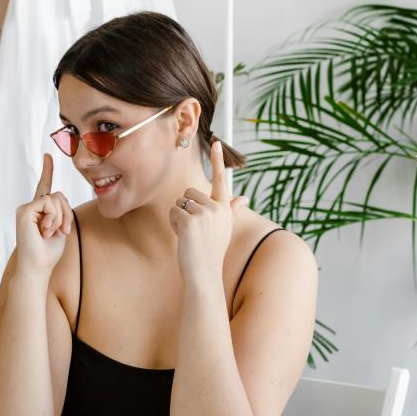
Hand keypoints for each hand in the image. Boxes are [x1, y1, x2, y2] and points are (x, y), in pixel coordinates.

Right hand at [15, 153, 72, 272]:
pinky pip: (48, 203)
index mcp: (39, 211)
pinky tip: (44, 230)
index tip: (48, 155)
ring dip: (60, 218)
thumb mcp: (60, 228)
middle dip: (67, 214)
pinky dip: (53, 218)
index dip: (47, 170)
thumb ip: (61, 211)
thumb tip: (59, 198)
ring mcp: (26, 209)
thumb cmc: (49, 252)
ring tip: (49, 232)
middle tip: (60, 231)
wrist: (38, 266)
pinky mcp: (24, 211)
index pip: (44, 187)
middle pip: (59, 195)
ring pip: (55, 198)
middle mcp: (30, 207)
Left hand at [169, 140, 249, 286]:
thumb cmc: (211, 250)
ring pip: (179, 202)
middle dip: (185, 208)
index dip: (217, 160)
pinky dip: (173, 224)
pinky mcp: (191, 221)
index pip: (220, 179)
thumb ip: (231, 209)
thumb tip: (243, 198)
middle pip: (188, 192)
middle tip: (194, 229)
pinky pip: (173, 212)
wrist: (205, 273)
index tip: (215, 142)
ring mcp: (204, 214)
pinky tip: (183, 237)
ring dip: (178, 217)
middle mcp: (217, 208)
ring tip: (189, 234)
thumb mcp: (224, 227)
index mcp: (224, 207)